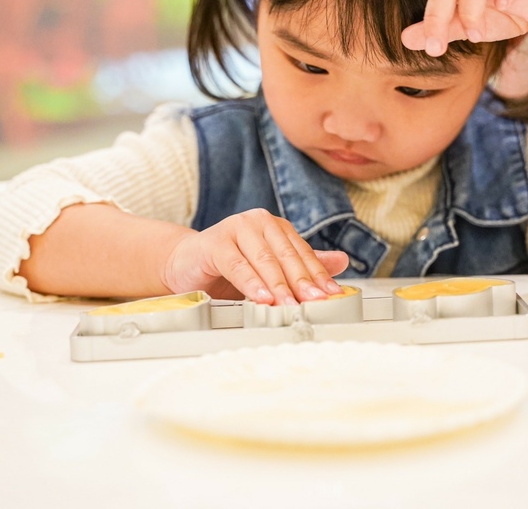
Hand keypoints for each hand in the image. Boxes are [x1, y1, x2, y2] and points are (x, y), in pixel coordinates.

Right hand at [162, 208, 348, 303]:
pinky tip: (262, 298)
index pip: (302, 253)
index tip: (331, 296)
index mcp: (275, 227)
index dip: (318, 276)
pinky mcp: (214, 242)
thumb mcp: (269, 270)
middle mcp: (258, 222)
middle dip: (303, 283)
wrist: (185, 264)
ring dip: (279, 286)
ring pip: (264, 261)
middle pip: (286, 256)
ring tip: (291, 306)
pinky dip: (251, 283)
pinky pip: (237, 265)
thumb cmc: (229, 268)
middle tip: (316, 303)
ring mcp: (235, 228)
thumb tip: (342, 261)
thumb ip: (301, 265)